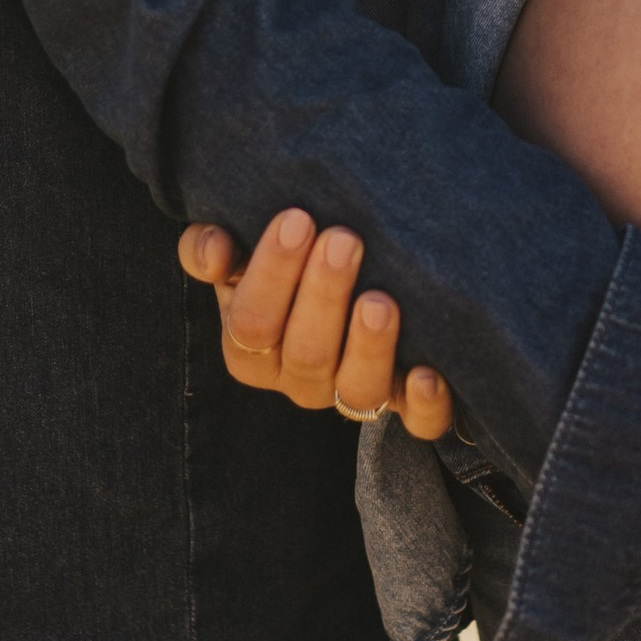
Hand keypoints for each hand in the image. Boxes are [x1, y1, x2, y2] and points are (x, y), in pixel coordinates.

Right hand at [177, 213, 454, 437]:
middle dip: (325, 295)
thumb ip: (210, 248)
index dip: (271, 275)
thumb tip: (214, 250)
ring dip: (369, 346)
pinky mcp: (406, 403)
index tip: (297, 218)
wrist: (345, 279)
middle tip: (344, 239)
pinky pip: (417, 422)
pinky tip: (429, 373)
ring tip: (379, 300)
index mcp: (252, 353)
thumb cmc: (285, 262)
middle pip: (306, 354)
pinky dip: (425, 405)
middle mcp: (301, 380)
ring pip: (358, 389)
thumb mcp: (239, 252)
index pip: (251, 326)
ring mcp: (351, 394)